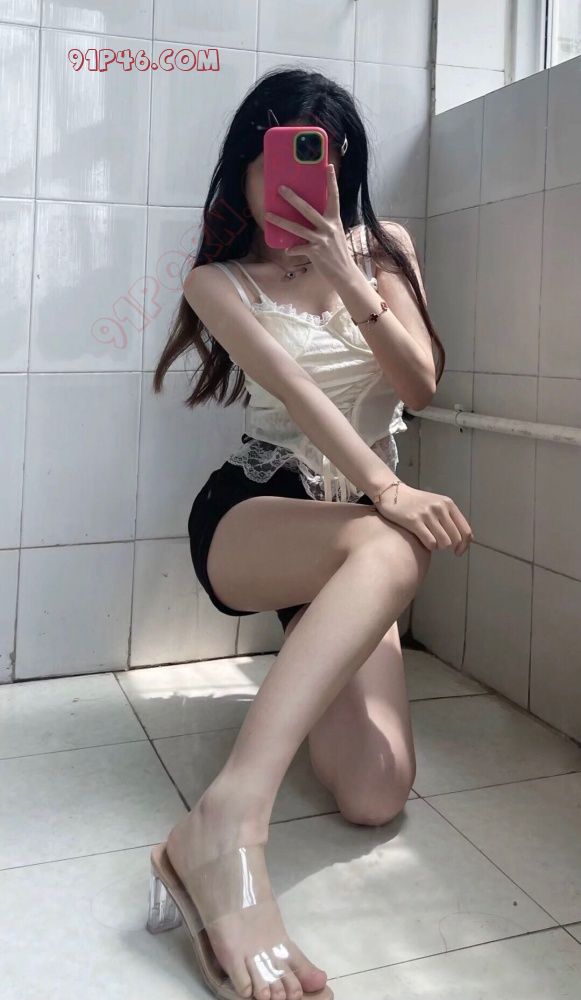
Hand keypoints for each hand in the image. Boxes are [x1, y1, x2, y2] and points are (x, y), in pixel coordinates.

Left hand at [264, 164, 357, 286]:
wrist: (344, 274)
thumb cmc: (337, 253)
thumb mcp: (335, 234)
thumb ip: (324, 224)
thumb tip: (308, 216)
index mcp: (335, 220)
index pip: (334, 196)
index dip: (331, 181)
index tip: (328, 166)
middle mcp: (329, 227)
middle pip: (307, 209)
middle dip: (293, 198)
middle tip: (280, 189)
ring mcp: (322, 240)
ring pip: (297, 228)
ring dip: (281, 221)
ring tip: (268, 215)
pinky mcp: (315, 253)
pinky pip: (298, 248)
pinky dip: (292, 249)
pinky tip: (287, 250)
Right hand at [375, 481, 473, 555]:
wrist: (391, 493)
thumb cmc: (415, 502)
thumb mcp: (436, 504)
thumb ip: (450, 518)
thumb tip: (468, 539)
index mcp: (448, 504)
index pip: (465, 530)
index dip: (464, 545)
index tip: (458, 552)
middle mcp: (440, 507)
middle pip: (455, 539)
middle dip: (449, 547)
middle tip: (440, 546)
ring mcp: (427, 514)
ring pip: (444, 542)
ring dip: (438, 547)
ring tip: (431, 542)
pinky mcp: (414, 520)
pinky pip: (430, 542)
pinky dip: (429, 546)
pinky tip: (423, 542)